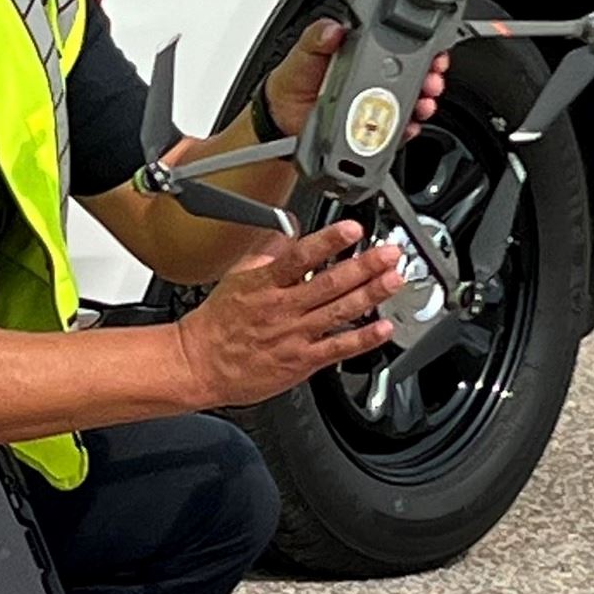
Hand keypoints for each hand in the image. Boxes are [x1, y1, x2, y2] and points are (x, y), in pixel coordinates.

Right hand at [169, 220, 407, 406]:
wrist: (200, 364)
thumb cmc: (217, 324)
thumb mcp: (235, 277)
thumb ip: (265, 251)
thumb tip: (286, 229)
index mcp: (265, 283)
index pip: (300, 257)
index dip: (328, 241)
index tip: (352, 230)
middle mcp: (283, 307)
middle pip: (329, 283)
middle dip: (363, 266)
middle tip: (390, 253)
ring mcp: (294, 335)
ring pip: (339, 312)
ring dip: (371, 295)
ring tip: (394, 280)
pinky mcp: (302, 361)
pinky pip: (338, 348)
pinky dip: (363, 339)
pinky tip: (383, 328)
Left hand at [263, 20, 450, 139]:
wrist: (280, 119)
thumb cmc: (293, 81)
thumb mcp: (301, 53)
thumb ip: (316, 38)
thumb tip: (332, 30)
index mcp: (360, 51)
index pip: (396, 44)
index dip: (418, 45)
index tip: (430, 50)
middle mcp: (372, 76)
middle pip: (413, 73)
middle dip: (429, 75)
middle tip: (432, 79)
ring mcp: (374, 102)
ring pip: (410, 101)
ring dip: (423, 102)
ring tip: (423, 103)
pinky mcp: (372, 127)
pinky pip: (397, 129)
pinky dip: (407, 129)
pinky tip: (409, 126)